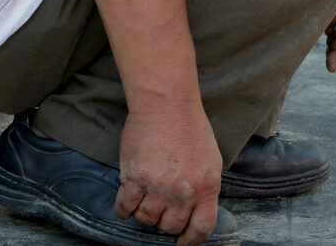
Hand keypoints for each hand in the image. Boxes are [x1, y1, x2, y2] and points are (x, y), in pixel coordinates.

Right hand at [115, 103, 222, 245]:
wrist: (167, 104)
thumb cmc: (190, 127)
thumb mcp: (211, 159)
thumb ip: (204, 187)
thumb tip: (196, 209)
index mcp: (207, 187)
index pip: (201, 228)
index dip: (190, 241)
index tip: (182, 243)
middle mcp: (183, 191)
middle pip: (170, 226)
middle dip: (164, 222)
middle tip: (161, 208)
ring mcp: (158, 187)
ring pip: (146, 219)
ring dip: (144, 213)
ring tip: (145, 197)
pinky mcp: (134, 178)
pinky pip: (125, 208)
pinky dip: (124, 208)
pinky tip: (127, 199)